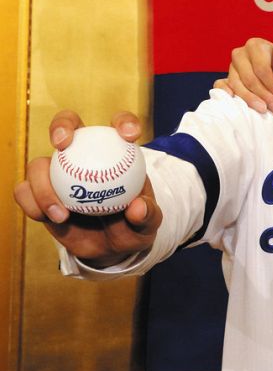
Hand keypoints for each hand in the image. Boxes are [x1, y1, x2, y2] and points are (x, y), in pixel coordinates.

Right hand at [13, 110, 161, 267]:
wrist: (110, 248)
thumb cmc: (133, 227)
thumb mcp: (149, 222)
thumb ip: (147, 214)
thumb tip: (137, 208)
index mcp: (116, 151)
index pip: (120, 125)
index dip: (124, 122)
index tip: (129, 135)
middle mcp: (83, 154)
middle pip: (67, 125)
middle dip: (61, 126)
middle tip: (63, 144)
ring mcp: (57, 173)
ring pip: (38, 164)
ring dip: (43, 185)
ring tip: (62, 213)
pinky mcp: (37, 194)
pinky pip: (25, 192)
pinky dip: (33, 203)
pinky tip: (49, 218)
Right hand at [213, 37, 272, 114]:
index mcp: (256, 45)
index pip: (261, 69)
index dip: (272, 87)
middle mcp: (240, 54)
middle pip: (249, 78)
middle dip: (264, 96)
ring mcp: (232, 66)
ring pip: (237, 84)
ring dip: (250, 99)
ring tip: (265, 110)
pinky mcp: (227, 77)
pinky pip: (220, 84)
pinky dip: (224, 92)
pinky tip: (233, 101)